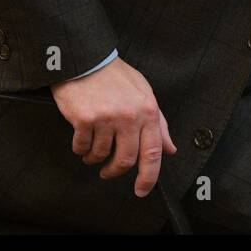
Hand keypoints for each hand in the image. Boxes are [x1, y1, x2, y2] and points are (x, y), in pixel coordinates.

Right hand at [49, 58, 175, 196]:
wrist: (86, 60)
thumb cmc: (115, 77)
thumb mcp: (144, 94)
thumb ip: (159, 124)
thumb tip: (170, 150)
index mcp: (148, 110)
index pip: (153, 152)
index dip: (148, 177)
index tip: (142, 190)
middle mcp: (130, 116)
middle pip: (126, 160)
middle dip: (114, 171)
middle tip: (108, 172)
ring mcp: (107, 118)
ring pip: (101, 155)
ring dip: (94, 158)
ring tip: (92, 149)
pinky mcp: (85, 119)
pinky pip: (82, 147)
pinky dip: (80, 148)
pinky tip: (81, 139)